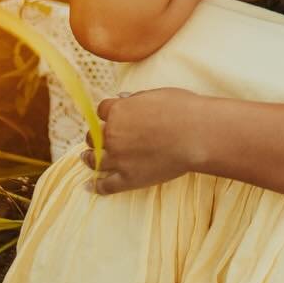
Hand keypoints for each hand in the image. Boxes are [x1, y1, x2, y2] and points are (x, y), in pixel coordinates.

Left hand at [81, 88, 206, 194]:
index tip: (109, 116)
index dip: (107, 113)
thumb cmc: (182, 110)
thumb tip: (123, 97)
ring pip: (94, 160)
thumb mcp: (157, 95)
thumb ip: (136, 98)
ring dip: (89, 158)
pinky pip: (106, 186)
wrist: (197, 135)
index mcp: (118, 111)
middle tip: (99, 139)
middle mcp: (112, 135)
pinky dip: (95, 187)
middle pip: (93, 136)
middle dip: (97, 136)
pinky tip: (88, 187)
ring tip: (86, 158)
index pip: (102, 110)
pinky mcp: (128, 179)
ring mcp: (118, 159)